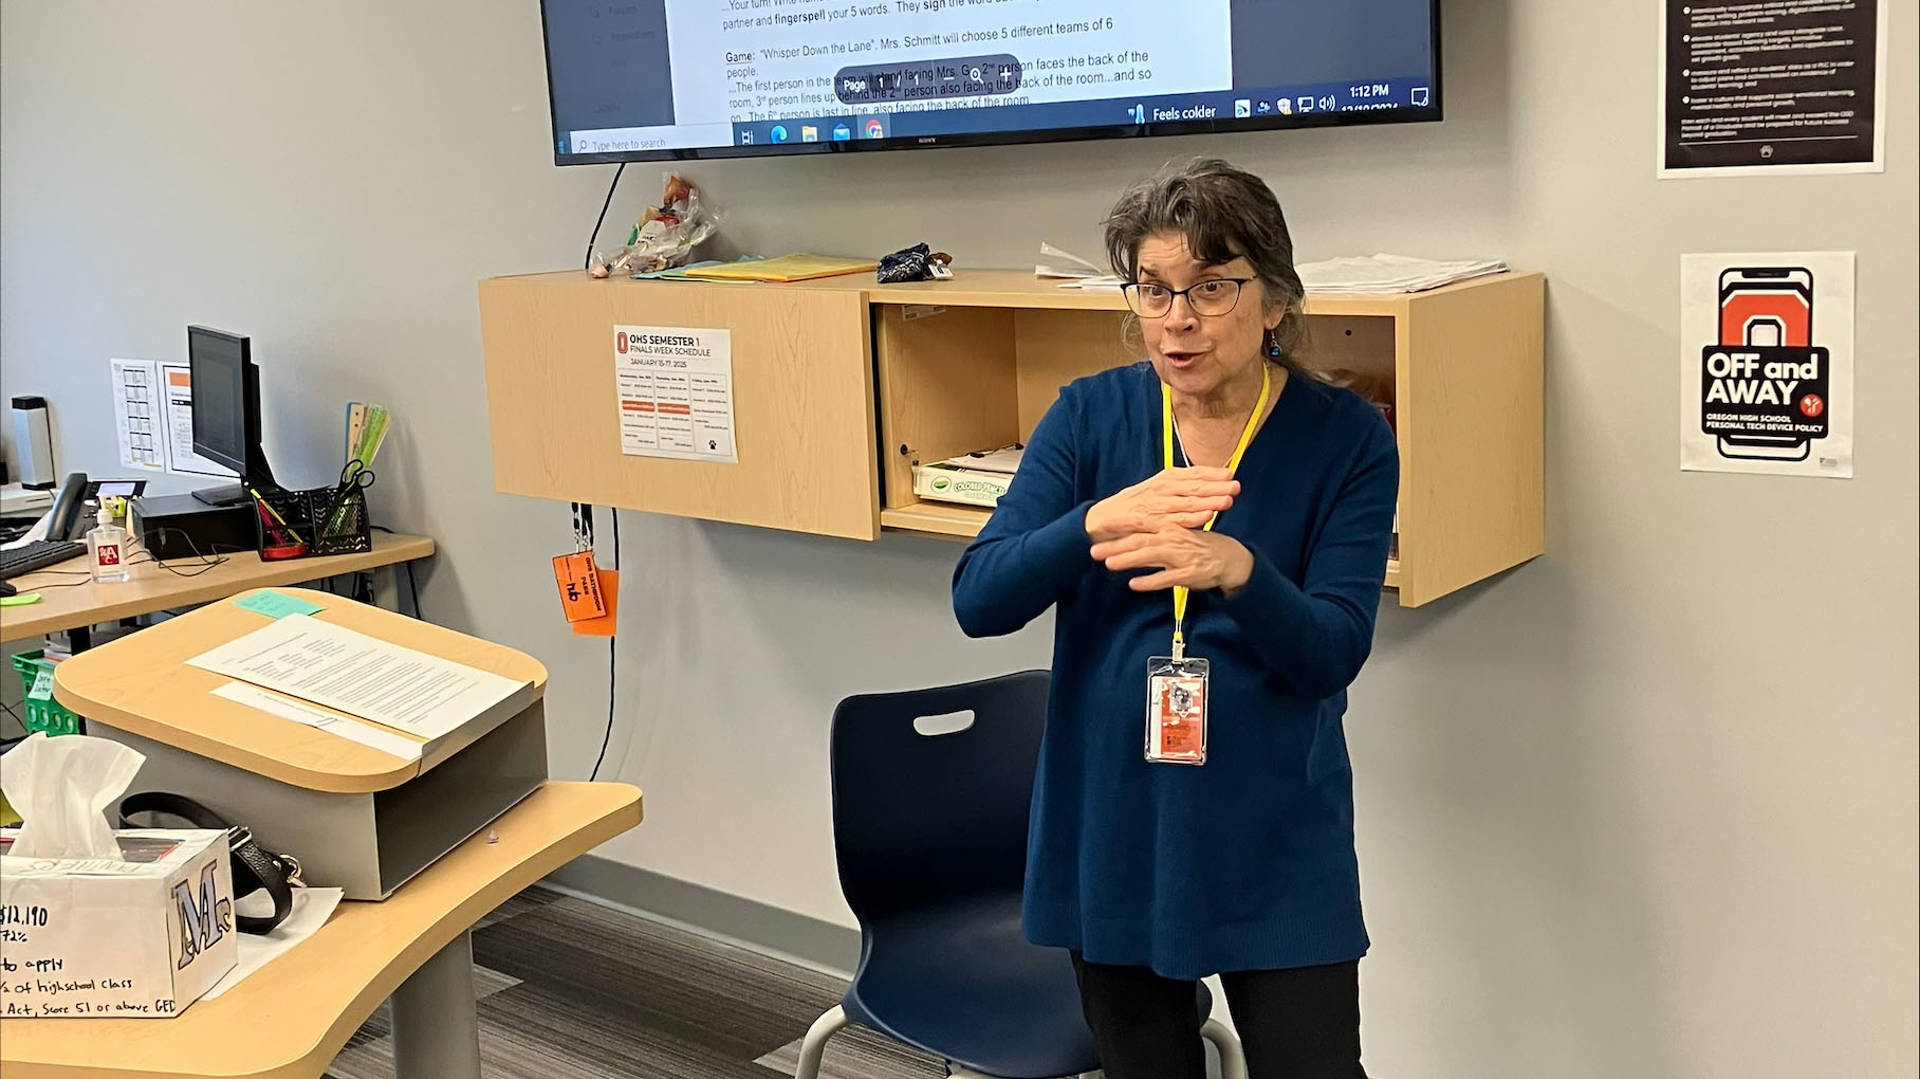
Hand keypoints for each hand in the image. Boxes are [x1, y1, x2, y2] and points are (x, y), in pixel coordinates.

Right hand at [1085, 467, 1239, 543]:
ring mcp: (1154, 505)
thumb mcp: (1154, 491)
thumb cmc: (1131, 507)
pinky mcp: (1148, 522)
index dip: (1212, 473)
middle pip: (1194, 486)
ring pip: (1187, 502)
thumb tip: (1204, 483)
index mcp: (1163, 480)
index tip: (1230, 473)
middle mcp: (1160, 489)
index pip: (1192, 474)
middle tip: (1236, 485)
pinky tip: (1206, 518)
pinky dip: (1191, 518)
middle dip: (1217, 485)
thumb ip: (1177, 489)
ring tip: (1228, 501)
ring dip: (1209, 501)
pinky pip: (1173, 520)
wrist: (1100, 520)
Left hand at [1090, 528, 1254, 594]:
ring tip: (1109, 564)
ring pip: (1150, 556)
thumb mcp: (1176, 532)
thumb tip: (1125, 534)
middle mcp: (1173, 538)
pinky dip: (1149, 581)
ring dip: (1128, 559)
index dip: (1118, 524)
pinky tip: (1133, 584)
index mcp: (1169, 525)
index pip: (1140, 522)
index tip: (1098, 525)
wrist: (1228, 558)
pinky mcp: (1188, 574)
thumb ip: (1153, 533)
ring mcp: (1180, 556)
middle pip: (1140, 540)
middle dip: (1115, 545)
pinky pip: (1166, 578)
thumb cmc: (1197, 545)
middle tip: (1093, 551)